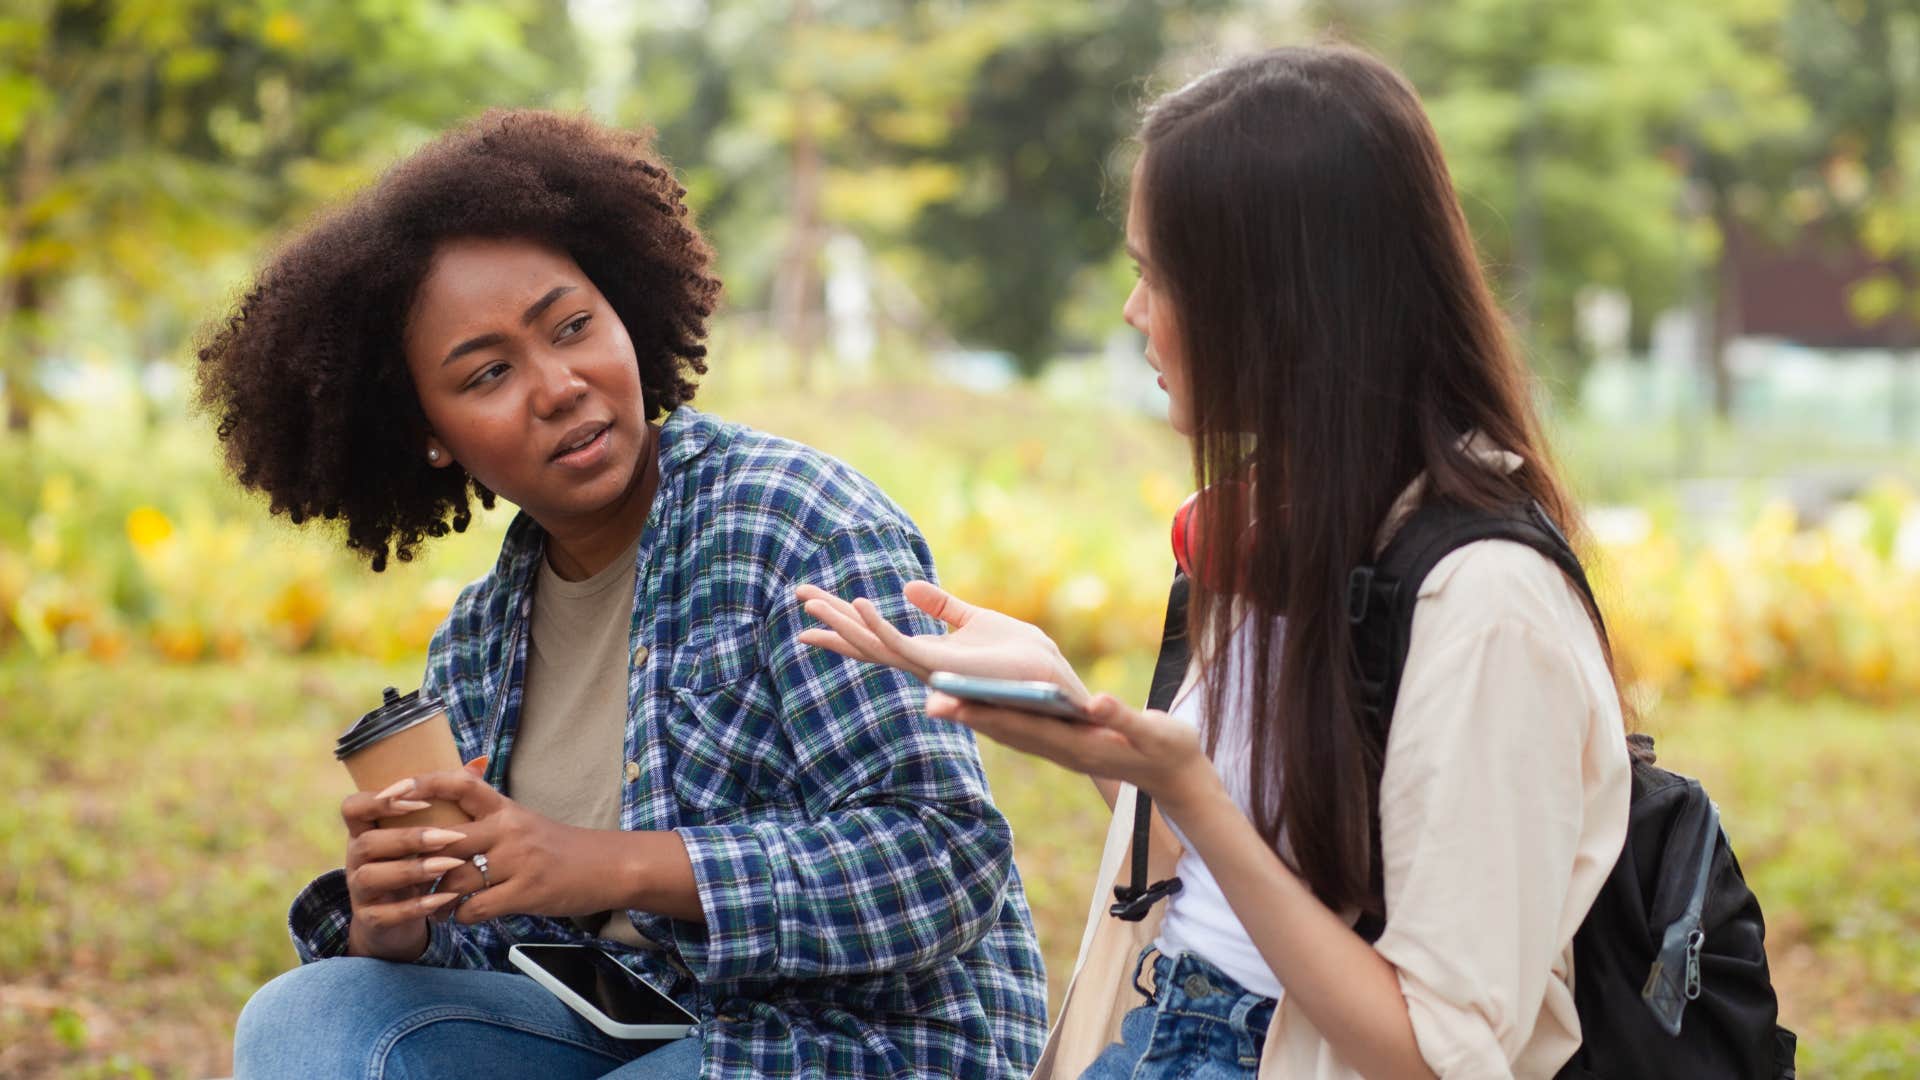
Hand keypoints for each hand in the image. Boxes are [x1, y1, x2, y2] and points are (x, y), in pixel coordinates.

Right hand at [340, 756, 489, 959]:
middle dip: (408, 837)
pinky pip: (385, 914)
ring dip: (412, 870)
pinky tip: (444, 899)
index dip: (378, 801)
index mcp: (366, 829)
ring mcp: (359, 890)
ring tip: (449, 864)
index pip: (353, 807)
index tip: (418, 799)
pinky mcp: (371, 919)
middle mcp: (355, 858)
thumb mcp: (425, 832)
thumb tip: (480, 762)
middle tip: (449, 836)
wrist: (400, 917)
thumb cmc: (416, 862)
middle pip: (367, 842)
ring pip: (372, 877)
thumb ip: (445, 800)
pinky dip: (416, 907)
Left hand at [396, 768, 655, 925]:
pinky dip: (461, 917)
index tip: (391, 792)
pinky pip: (476, 907)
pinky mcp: (526, 892)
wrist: (607, 866)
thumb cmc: (558, 846)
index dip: (422, 785)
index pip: (459, 785)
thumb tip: (447, 807)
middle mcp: (509, 829)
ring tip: (431, 906)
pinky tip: (460, 918)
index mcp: (505, 808)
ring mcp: (517, 861)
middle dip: (417, 858)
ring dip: (436, 898)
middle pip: (445, 839)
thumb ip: (486, 814)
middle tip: (398, 872)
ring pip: (455, 879)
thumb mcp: (523, 821)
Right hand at [795, 580, 1088, 700]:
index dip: (843, 619)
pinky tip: (858, 603)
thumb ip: (942, 607)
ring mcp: (928, 669)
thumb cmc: (1023, 660)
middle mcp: (922, 665)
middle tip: (796, 594)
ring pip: (873, 644)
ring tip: (812, 599)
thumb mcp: (977, 621)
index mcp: (927, 654)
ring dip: (843, 621)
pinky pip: (900, 646)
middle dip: (831, 620)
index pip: (876, 636)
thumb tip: (908, 587)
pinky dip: (877, 626)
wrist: (1052, 689)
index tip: (812, 602)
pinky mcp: (942, 667)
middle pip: (864, 640)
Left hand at [926, 690, 1223, 813]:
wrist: (1176, 777)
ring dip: (975, 714)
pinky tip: (979, 699)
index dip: (984, 714)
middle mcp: (1060, 748)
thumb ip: (1124, 719)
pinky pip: (1022, 728)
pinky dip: (997, 713)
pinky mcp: (1064, 742)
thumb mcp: (1153, 733)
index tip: (952, 704)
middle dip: (967, 713)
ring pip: (1008, 729)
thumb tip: (1097, 702)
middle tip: (928, 700)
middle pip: (1004, 729)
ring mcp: (1060, 747)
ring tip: (940, 696)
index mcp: (1077, 745)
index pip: (1021, 727)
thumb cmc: (1168, 751)